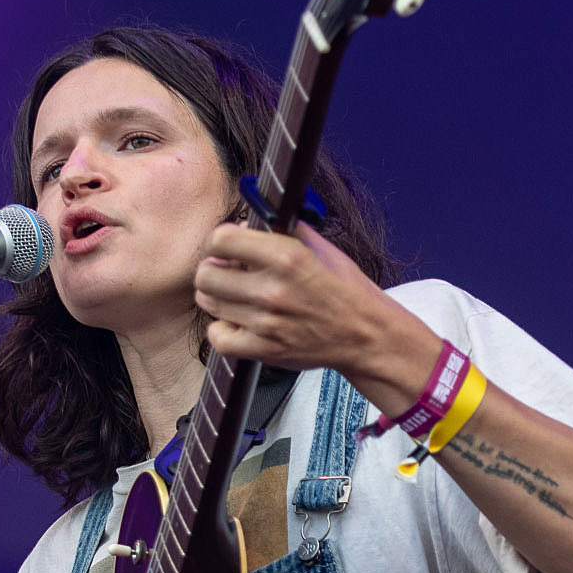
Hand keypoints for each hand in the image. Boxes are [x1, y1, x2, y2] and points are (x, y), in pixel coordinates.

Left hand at [194, 224, 438, 413]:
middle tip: (225, 271)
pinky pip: (219, 339)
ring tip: (233, 295)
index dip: (219, 241)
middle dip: (212, 269)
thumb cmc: (345, 290)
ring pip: (209, 303)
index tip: (227, 247)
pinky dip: (221, 330)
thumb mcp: (321, 248)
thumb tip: (248, 222)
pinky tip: (236, 322)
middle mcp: (274, 290)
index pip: (221, 240)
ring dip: (216, 296)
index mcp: (287, 257)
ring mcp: (267, 323)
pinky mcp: (265, 350)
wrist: (366, 335)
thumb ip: (284, 231)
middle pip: (205, 274)